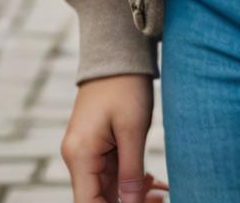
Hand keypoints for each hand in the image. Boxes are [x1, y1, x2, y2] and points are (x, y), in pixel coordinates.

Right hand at [60, 74, 167, 202]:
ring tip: (161, 194)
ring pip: (107, 190)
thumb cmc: (125, 85)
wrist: (117, 51)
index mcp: (80, 156)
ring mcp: (86, 152)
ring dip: (133, 195)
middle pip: (97, 200)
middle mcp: (77, 158)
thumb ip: (131, 173)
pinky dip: (130, 181)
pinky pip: (111, 175)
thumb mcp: (133, 130)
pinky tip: (153, 182)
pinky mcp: (96, 146)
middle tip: (160, 201)